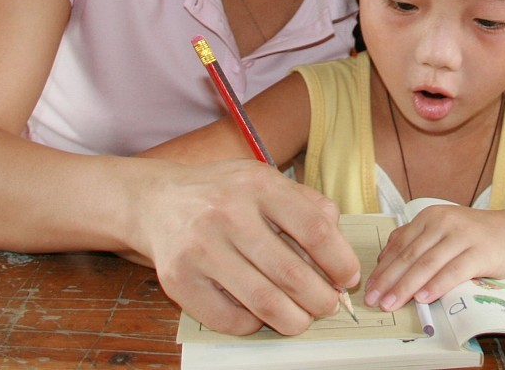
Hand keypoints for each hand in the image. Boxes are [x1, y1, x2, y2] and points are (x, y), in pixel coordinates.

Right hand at [130, 159, 359, 335]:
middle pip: (292, 274)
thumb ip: (307, 206)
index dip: (339, 261)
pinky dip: (255, 324)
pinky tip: (261, 315)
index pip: (315, 230)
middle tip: (329, 306)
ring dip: (294, 319)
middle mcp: (229, 214)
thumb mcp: (266, 181)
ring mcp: (201, 248)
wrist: (157, 201)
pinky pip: (230, 319)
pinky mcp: (179, 281)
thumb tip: (340, 249)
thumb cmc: (225, 194)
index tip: (347, 278)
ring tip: (302, 318)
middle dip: (321, 300)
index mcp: (259, 185)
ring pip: (265, 302)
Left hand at [363, 205, 504, 311]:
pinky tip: (424, 297)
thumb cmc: (474, 235)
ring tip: (392, 303)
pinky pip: (454, 270)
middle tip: (375, 300)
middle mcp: (444, 221)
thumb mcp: (442, 230)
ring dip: (407, 286)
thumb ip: (415, 240)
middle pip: (410, 255)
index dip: (383, 268)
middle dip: (389, 280)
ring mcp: (463, 235)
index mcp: (431, 216)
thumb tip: (384, 259)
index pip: (400, 244)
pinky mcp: (480, 251)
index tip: (370, 287)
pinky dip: (437, 285)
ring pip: (428, 264)